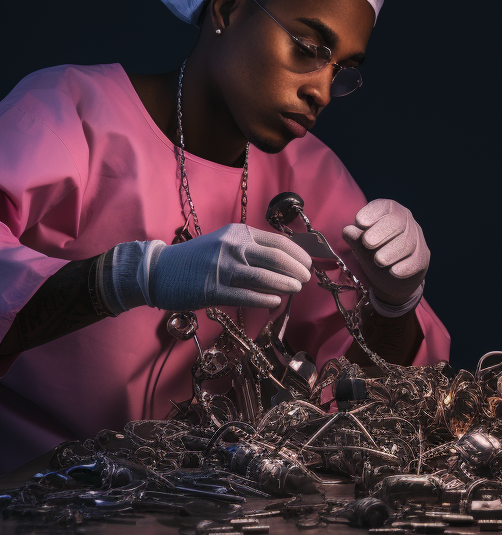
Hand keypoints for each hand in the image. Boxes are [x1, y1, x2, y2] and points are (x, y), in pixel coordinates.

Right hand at [103, 224, 312, 312]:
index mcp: (238, 233)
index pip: (277, 241)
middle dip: (296, 269)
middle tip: (305, 279)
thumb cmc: (197, 258)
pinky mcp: (213, 290)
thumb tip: (285, 262)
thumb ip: (250, 248)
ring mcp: (223, 268)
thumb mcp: (225, 242)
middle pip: (276, 258)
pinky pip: (246, 295)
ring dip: (285, 285)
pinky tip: (276, 302)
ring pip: (264, 277)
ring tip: (296, 289)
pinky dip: (265, 299)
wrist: (159, 270)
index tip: (308, 263)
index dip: (298, 254)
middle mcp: (233, 246)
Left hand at [342, 199, 429, 315]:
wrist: (391, 279)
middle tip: (367, 242)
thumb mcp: (362, 247)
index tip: (359, 222)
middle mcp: (406, 222)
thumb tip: (348, 230)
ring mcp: (417, 239)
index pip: (384, 206)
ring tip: (378, 260)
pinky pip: (416, 260)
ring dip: (391, 251)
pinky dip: (405, 267)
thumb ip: (356, 239)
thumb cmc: (374, 254)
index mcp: (390, 212)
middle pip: (397, 221)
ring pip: (407, 242)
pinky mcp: (422, 258)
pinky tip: (394, 271)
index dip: (372, 212)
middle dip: (381, 231)